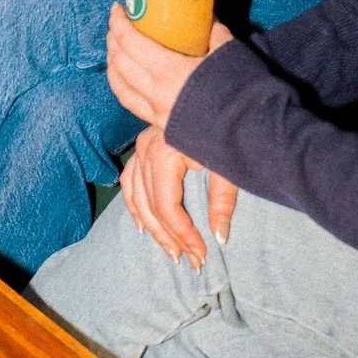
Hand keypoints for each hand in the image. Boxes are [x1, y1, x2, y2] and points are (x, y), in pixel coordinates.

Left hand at [106, 5, 233, 128]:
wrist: (256, 134)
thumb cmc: (244, 90)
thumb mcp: (228, 51)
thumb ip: (212, 31)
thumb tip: (204, 17)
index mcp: (169, 72)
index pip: (130, 43)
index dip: (119, 23)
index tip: (118, 8)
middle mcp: (156, 94)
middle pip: (120, 63)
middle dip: (113, 41)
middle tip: (117, 25)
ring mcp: (157, 114)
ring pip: (120, 87)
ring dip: (113, 65)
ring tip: (115, 50)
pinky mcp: (163, 128)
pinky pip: (132, 104)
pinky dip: (122, 87)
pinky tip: (125, 79)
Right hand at [120, 124, 236, 266]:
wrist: (212, 95)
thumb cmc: (225, 127)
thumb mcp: (227, 163)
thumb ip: (223, 201)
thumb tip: (220, 238)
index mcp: (165, 151)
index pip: (167, 206)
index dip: (183, 234)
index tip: (201, 253)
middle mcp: (146, 150)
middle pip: (150, 206)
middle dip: (169, 237)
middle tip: (189, 261)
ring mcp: (141, 148)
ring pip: (137, 198)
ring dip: (152, 228)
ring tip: (171, 251)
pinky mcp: (142, 148)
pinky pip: (130, 183)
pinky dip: (134, 206)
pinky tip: (142, 226)